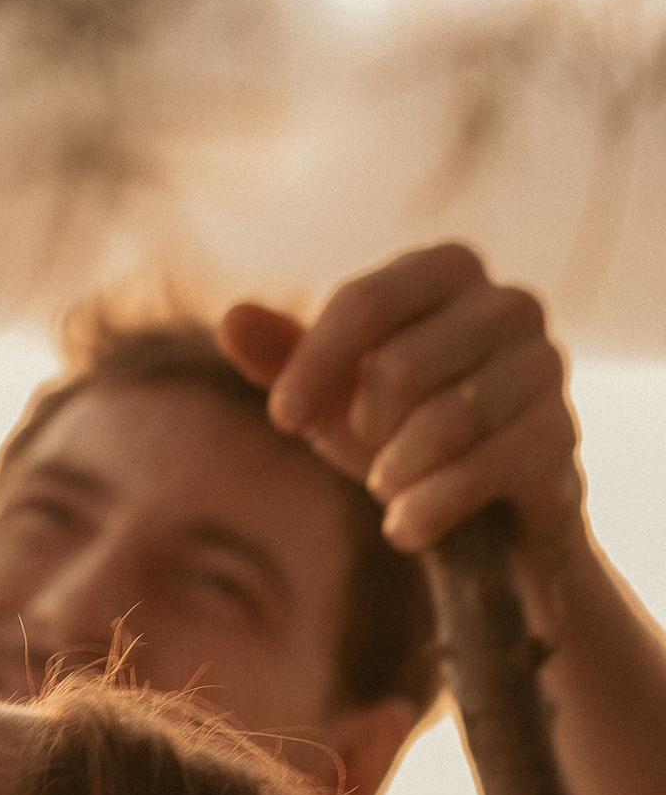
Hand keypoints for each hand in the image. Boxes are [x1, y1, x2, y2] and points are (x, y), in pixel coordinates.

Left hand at [220, 243, 588, 573]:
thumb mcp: (329, 389)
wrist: (483, 503)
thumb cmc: (395, 423)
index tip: (280, 419)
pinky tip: (404, 526)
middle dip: (362, 424)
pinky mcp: (563, 437)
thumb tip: (231, 319)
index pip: (364, 301)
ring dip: (393, 470)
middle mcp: (509, 305)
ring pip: (446, 422)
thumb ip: (280, 353)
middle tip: (363, 447)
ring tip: (384, 485)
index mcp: (447, 268)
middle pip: (401, 365)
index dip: (312, 365)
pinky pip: (482, 473)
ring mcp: (548, 368)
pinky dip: (427, 508)